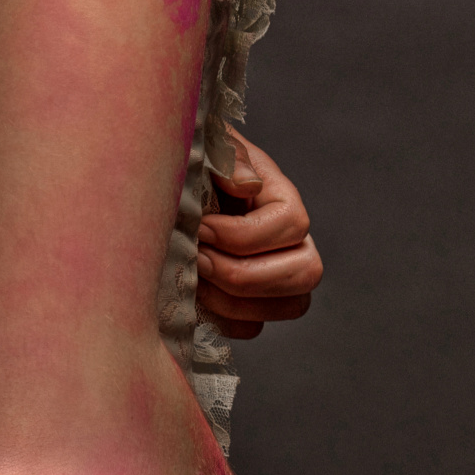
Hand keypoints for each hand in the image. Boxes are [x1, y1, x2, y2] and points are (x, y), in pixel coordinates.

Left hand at [196, 129, 323, 339]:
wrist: (169, 189)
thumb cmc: (192, 163)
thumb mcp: (207, 147)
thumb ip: (228, 158)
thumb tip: (248, 186)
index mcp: (281, 198)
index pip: (291, 224)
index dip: (244, 234)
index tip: (201, 226)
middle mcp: (291, 240)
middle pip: (305, 272)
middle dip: (245, 275)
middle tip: (198, 260)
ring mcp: (277, 275)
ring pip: (289, 306)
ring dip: (235, 302)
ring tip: (194, 280)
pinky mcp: (254, 303)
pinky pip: (254, 327)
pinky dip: (224, 320)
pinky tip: (194, 296)